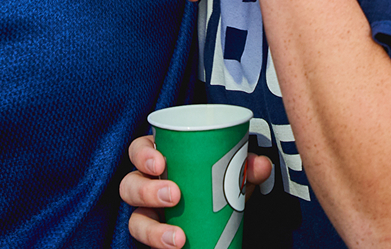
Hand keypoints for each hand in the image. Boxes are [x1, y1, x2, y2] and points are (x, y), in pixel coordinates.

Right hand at [121, 134, 273, 247]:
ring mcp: (148, 213)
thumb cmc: (215, 181)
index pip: (138, 151)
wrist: (219, 213)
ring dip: (153, 231)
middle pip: (129, 186)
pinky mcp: (156, 236)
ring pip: (135, 221)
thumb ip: (246, 166)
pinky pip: (148, 244)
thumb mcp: (230, 172)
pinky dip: (161, 247)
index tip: (161, 163)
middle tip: (174, 196)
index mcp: (159, 159)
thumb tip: (261, 164)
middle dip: (147, 191)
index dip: (143, 156)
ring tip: (178, 238)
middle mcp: (146, 185)